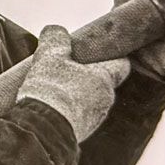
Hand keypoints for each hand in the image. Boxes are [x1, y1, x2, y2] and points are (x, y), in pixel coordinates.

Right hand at [17, 26, 130, 141]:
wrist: (41, 131)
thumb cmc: (51, 91)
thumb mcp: (49, 57)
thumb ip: (55, 39)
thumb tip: (56, 31)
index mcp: (104, 79)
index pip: (122, 64)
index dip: (111, 56)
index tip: (96, 51)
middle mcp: (105, 100)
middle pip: (102, 82)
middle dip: (87, 75)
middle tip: (66, 68)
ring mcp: (94, 119)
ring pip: (90, 100)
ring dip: (77, 94)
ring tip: (54, 89)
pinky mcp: (81, 133)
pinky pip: (79, 116)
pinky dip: (69, 110)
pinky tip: (51, 107)